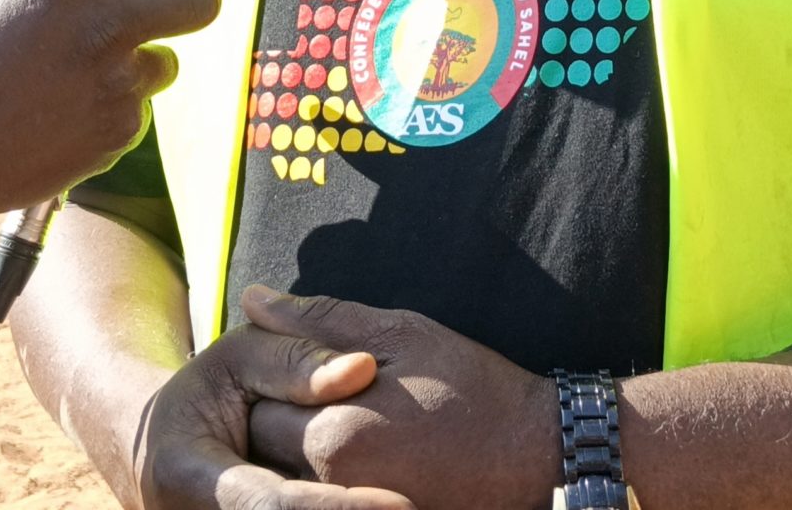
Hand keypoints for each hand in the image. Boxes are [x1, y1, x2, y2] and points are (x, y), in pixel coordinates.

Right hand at [0, 0, 218, 218]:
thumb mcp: (9, 3)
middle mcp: (107, 27)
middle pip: (200, 4)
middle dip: (197, 2)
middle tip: (186, 10)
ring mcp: (120, 84)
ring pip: (165, 65)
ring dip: (139, 69)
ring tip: (80, 83)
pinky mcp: (121, 132)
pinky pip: (136, 113)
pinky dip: (112, 114)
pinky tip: (63, 120)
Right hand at [137, 326, 416, 509]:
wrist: (163, 453)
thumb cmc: (206, 395)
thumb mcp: (235, 358)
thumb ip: (294, 359)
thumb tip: (363, 368)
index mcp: (192, 478)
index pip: (276, 504)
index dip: (342, 507)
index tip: (405, 505)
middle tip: (420, 508)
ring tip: (418, 507)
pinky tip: (403, 504)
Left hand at [241, 288, 560, 509]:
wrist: (539, 458)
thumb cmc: (473, 388)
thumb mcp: (401, 335)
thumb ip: (320, 321)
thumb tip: (252, 302)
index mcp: (332, 435)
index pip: (255, 402)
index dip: (274, 376)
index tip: (304, 366)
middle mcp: (330, 484)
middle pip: (262, 446)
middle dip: (279, 415)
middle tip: (320, 392)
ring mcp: (351, 505)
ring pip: (285, 474)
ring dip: (296, 448)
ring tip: (341, 419)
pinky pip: (316, 495)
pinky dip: (321, 476)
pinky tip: (363, 451)